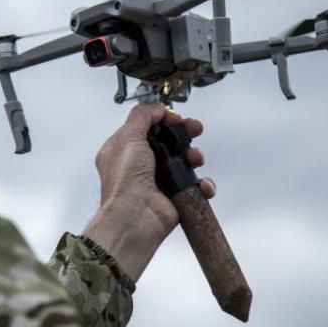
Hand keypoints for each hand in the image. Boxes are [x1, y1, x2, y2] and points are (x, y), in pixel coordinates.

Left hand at [83, 103, 215, 281]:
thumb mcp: (128, 137)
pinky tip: (202, 184)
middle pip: (169, 141)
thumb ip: (142, 115)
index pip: (147, 126)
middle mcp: (140, 164)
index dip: (164, 120)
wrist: (135, 218)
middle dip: (185, 134)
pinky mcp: (174, 196)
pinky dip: (203, 184)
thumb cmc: (125, 182)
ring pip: (184, 161)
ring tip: (195, 159)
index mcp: (124, 149)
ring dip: (194, 156)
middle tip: (195, 129)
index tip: (176, 118)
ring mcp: (158, 180)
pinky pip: (195, 186)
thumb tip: (158, 108)